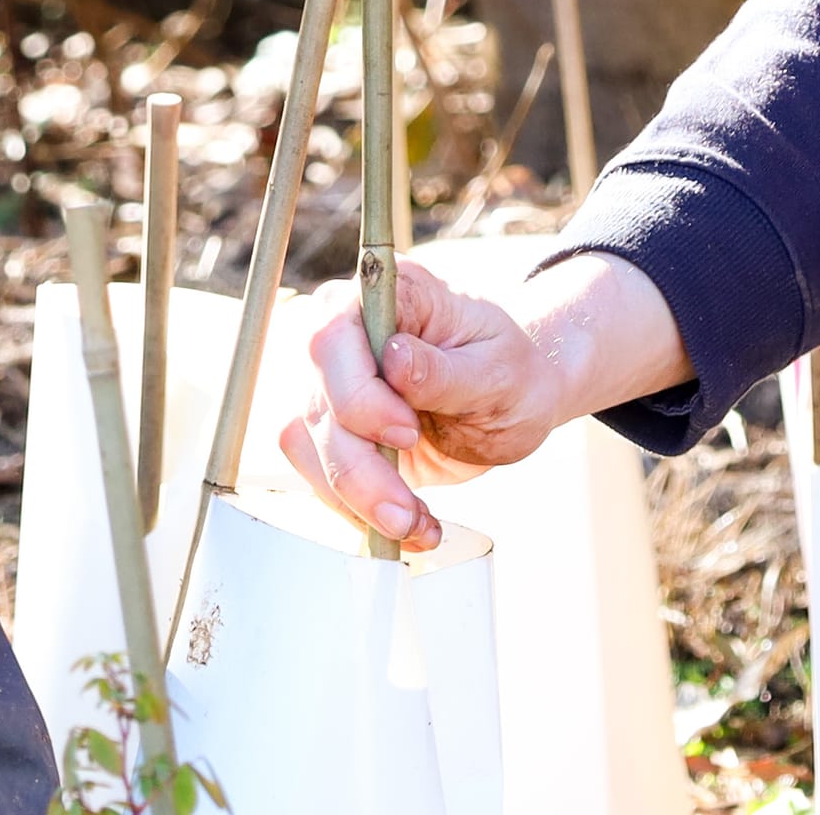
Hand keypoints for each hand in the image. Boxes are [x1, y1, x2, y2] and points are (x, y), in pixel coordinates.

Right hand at [274, 250, 692, 550]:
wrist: (512, 399)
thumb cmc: (511, 371)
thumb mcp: (500, 371)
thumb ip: (446, 370)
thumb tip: (394, 359)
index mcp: (389, 294)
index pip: (333, 335)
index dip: (358, 392)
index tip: (407, 432)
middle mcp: (346, 329)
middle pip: (317, 398)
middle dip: (358, 467)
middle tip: (409, 510)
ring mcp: (333, 378)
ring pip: (307, 441)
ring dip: (357, 496)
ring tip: (414, 524)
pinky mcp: (334, 426)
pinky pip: (317, 470)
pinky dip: (356, 508)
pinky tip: (406, 521)